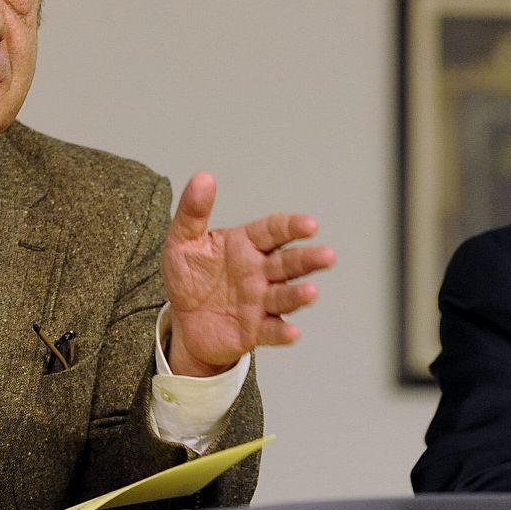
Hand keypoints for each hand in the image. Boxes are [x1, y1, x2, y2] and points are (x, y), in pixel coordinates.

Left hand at [161, 172, 334, 376]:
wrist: (183, 321)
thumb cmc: (190, 276)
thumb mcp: (183, 241)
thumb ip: (193, 211)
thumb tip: (202, 177)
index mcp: (247, 244)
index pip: (274, 231)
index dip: (292, 227)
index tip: (310, 224)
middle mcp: (260, 271)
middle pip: (289, 262)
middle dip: (309, 259)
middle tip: (327, 256)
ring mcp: (260, 301)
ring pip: (285, 296)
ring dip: (299, 294)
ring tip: (310, 292)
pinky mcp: (255, 330)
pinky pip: (271, 331)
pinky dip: (282, 332)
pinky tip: (292, 332)